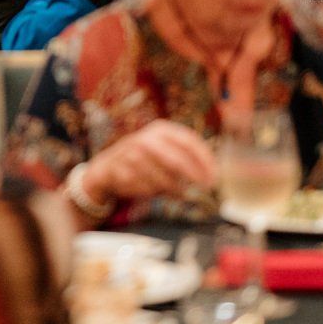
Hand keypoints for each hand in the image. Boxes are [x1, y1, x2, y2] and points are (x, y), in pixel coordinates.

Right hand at [80, 119, 215, 205]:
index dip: (205, 160)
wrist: (108, 166)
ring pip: (164, 179)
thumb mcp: (165, 149)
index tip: (215, 176)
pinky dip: (155, 193)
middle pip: (177, 160)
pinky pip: (148, 189)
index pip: (190, 141)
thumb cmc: (146, 160)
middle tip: (206, 189)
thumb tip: (211, 176)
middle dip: (194, 177)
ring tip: (177, 192)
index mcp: (161, 129)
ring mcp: (132, 154)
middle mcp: (146, 138)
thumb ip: (186, 157)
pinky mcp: (122, 171)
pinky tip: (152, 189)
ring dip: (174, 189)